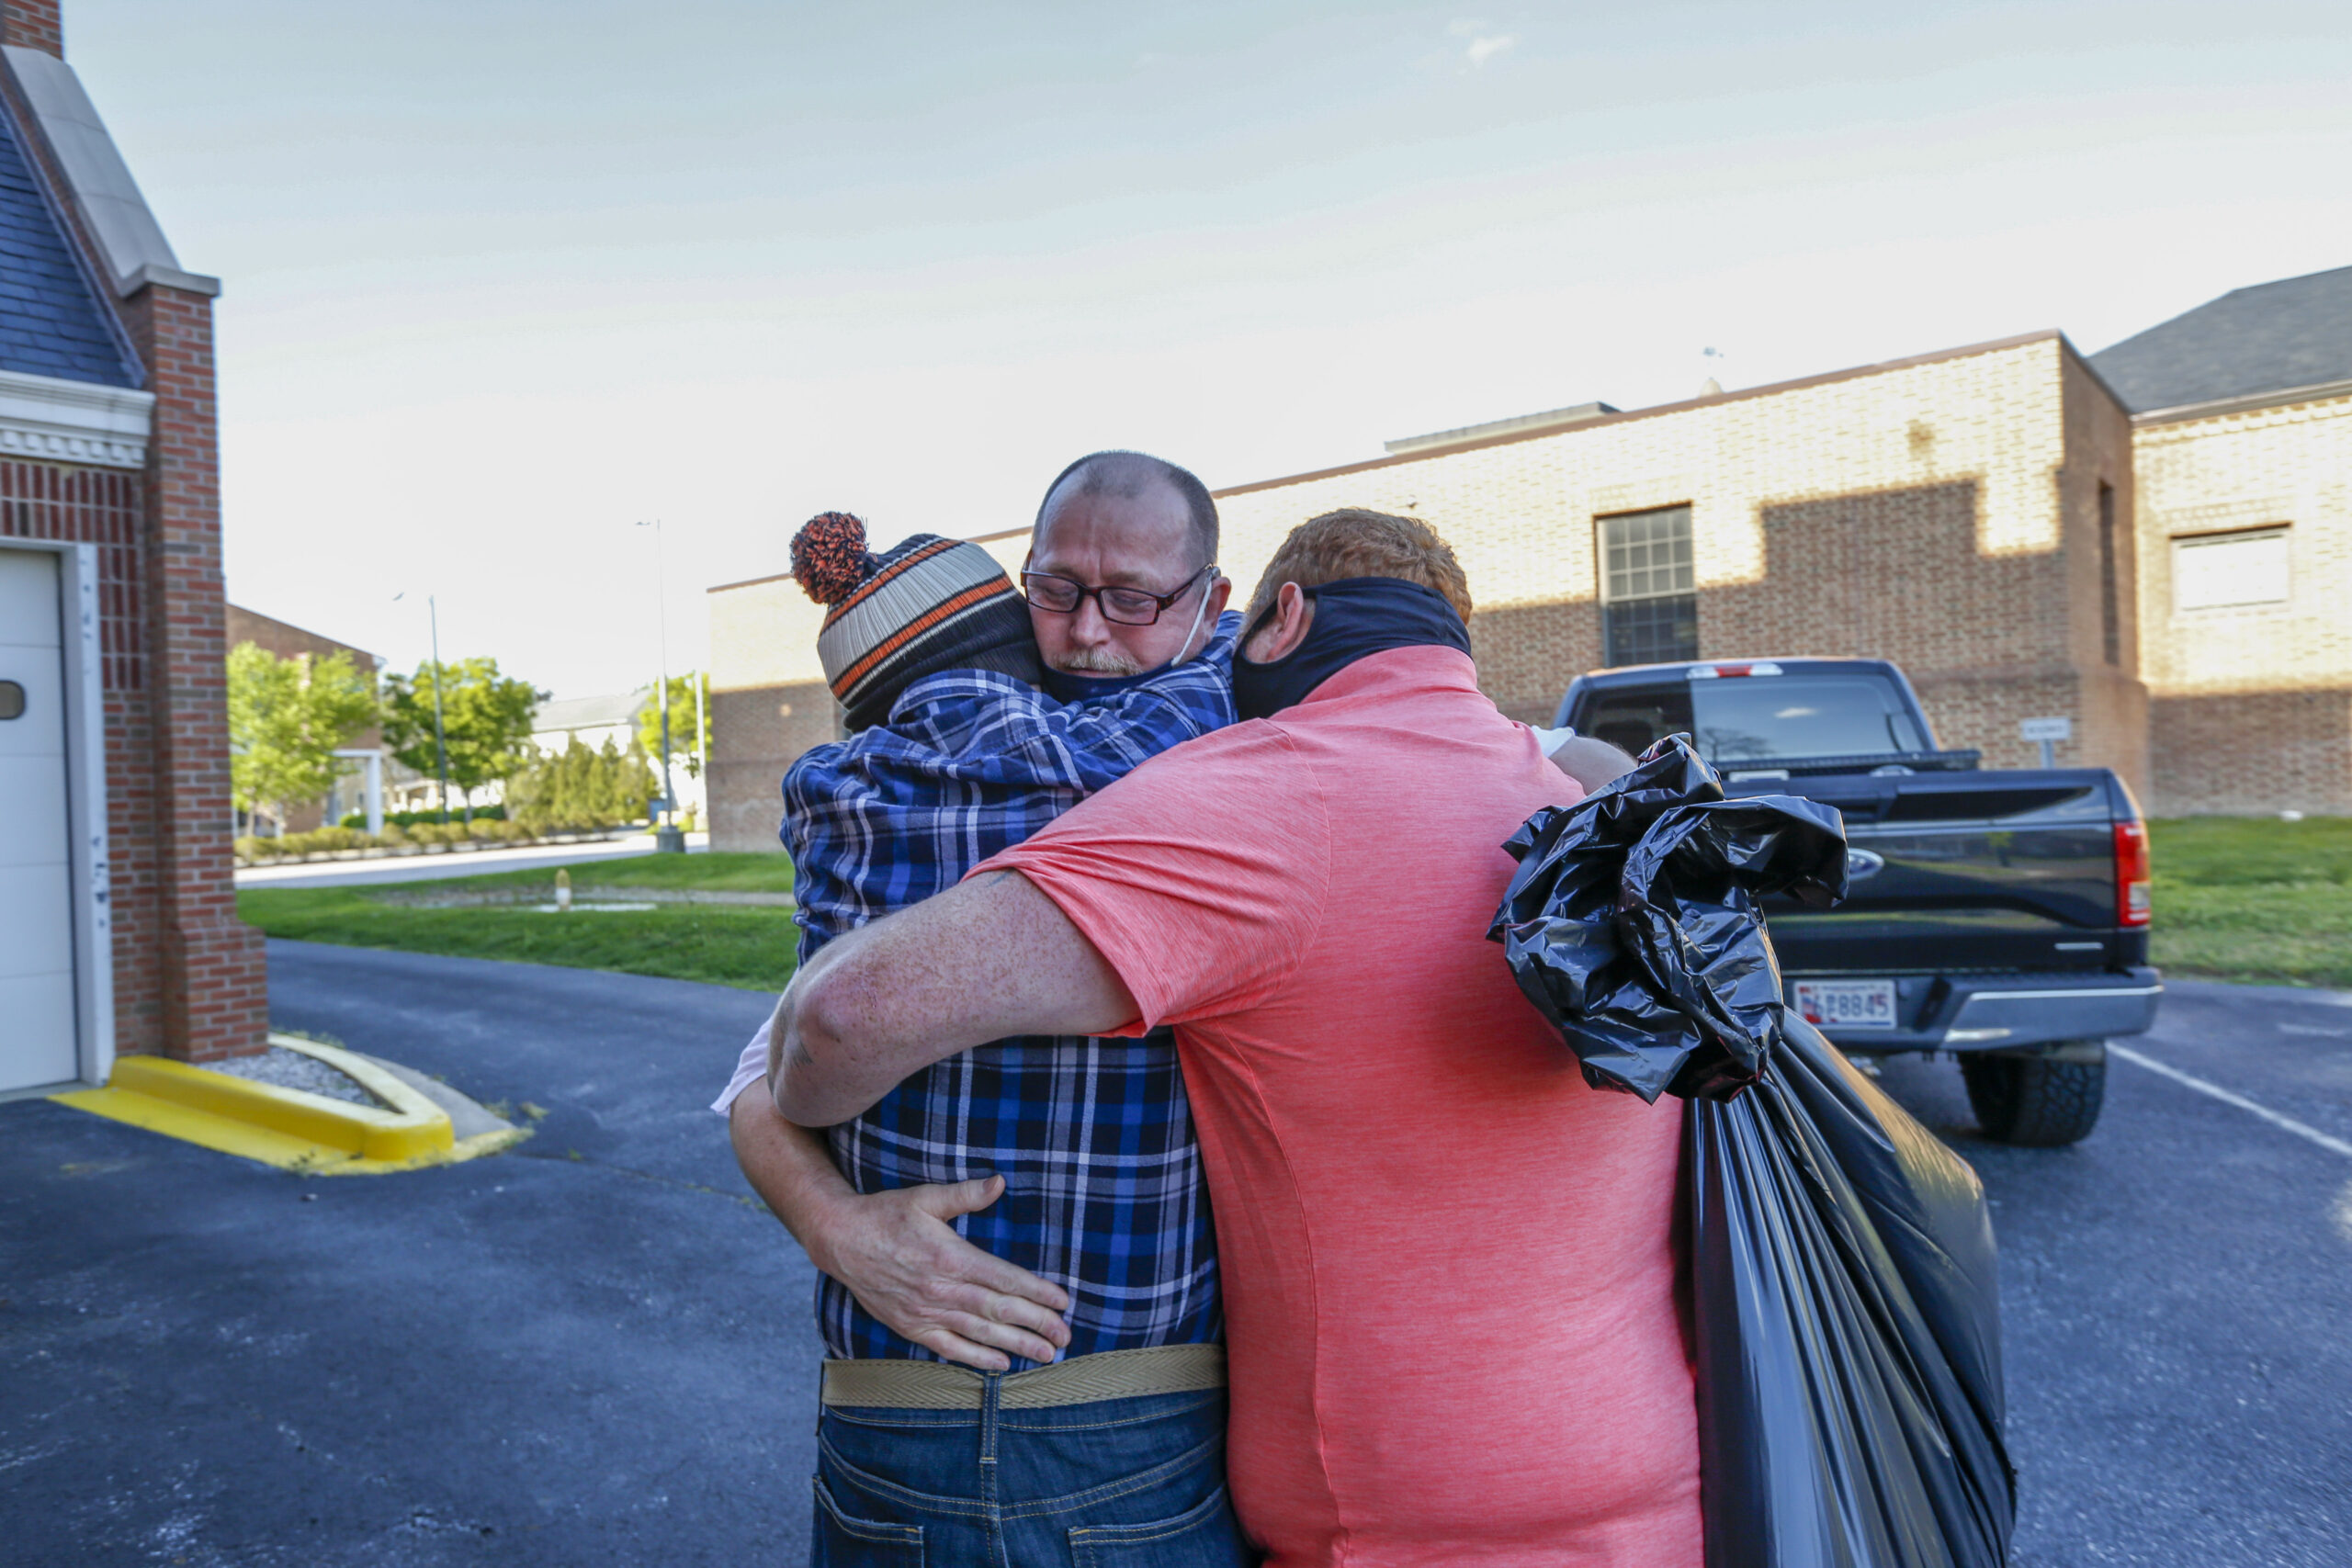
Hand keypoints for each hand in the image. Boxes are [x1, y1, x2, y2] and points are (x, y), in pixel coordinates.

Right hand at [804, 1175, 1072, 1371]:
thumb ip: (966, 1195)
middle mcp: (942, 1289)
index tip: (1063, 1301)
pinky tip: (1002, 1364)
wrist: (841, 1240)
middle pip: (999, 1310)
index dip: (1037, 1292)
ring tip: (1047, 1354)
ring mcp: (926, 1312)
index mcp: (951, 1256)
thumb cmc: (886, 1214)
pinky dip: (977, 1357)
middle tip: (1066, 1335)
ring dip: (1017, 1345)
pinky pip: (950, 1348)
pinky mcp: (911, 1326)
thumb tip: (1000, 1182)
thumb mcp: (927, 1198)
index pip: (1004, 1278)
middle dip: (1037, 1324)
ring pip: (980, 1333)